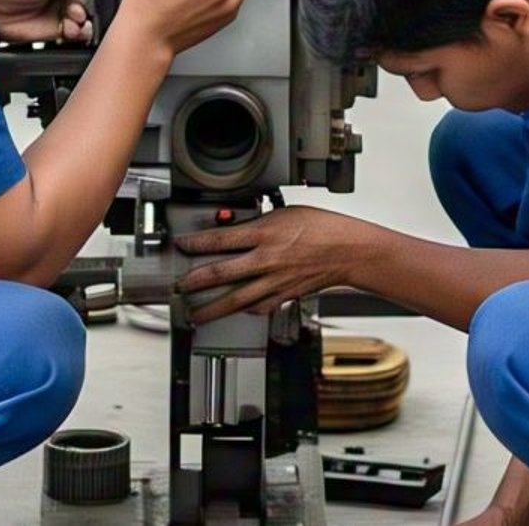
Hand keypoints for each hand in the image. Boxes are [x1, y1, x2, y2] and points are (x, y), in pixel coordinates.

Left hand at [174, 205, 369, 323]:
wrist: (348, 249)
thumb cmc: (322, 226)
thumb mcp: (284, 212)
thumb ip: (259, 222)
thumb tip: (237, 227)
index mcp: (264, 233)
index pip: (220, 240)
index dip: (196, 243)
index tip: (182, 245)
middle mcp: (266, 259)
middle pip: (222, 273)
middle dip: (196, 281)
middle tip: (179, 287)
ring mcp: (275, 280)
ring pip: (237, 298)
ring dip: (213, 308)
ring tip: (197, 315)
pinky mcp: (285, 295)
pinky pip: (260, 306)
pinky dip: (246, 311)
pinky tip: (236, 313)